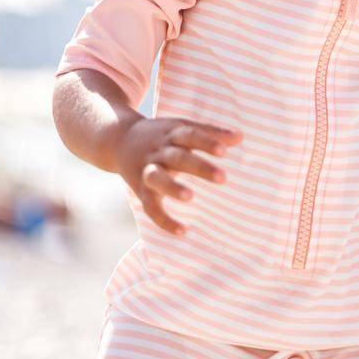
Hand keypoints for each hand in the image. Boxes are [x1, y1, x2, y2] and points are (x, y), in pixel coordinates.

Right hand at [113, 116, 242, 236]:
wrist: (117, 140)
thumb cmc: (161, 136)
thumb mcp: (181, 127)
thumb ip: (210, 132)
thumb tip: (241, 137)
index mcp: (171, 134)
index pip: (190, 135)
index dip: (207, 141)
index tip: (225, 150)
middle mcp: (159, 152)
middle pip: (177, 157)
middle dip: (198, 167)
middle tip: (223, 178)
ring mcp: (147, 171)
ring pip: (157, 178)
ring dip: (172, 187)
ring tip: (191, 197)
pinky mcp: (140, 191)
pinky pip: (151, 207)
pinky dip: (164, 220)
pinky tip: (183, 231)